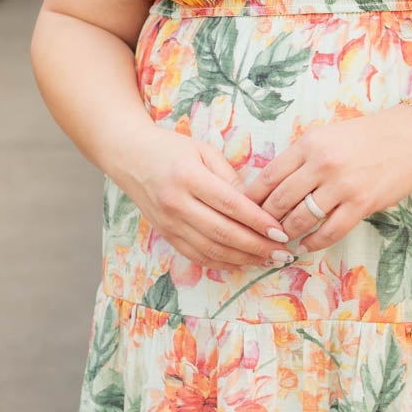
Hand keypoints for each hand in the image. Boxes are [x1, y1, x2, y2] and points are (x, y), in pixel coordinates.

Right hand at [114, 129, 295, 269]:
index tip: (281, 232)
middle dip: (256, 246)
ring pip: (211, 250)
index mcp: (188, 176)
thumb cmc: (171, 149)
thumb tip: (257, 205)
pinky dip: (222, 263)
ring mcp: (169, 223)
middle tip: (283, 253)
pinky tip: (244, 263)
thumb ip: (229, 177)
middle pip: (223, 232)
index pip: (230, 205)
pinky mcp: (166, 235)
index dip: (258, 221)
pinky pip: (197, 256)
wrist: (129, 157)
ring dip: (243, 259)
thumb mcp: (203, 151)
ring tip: (269, 260)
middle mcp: (176, 203)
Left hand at [242, 105, 411, 252]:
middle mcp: (322, 164)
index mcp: (309, 144)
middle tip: (259, 231)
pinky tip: (305, 246)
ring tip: (281, 239)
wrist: (411, 137)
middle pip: (279, 201)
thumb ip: (300, 157)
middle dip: (265, 220)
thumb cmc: (366, 136)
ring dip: (287, 233)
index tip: (243, 210)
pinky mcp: (361, 204)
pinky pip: (329, 232)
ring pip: (301, 219)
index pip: (268, 176)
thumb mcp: (326, 136)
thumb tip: (271, 185)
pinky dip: (313, 243)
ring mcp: (342, 185)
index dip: (252, 198)